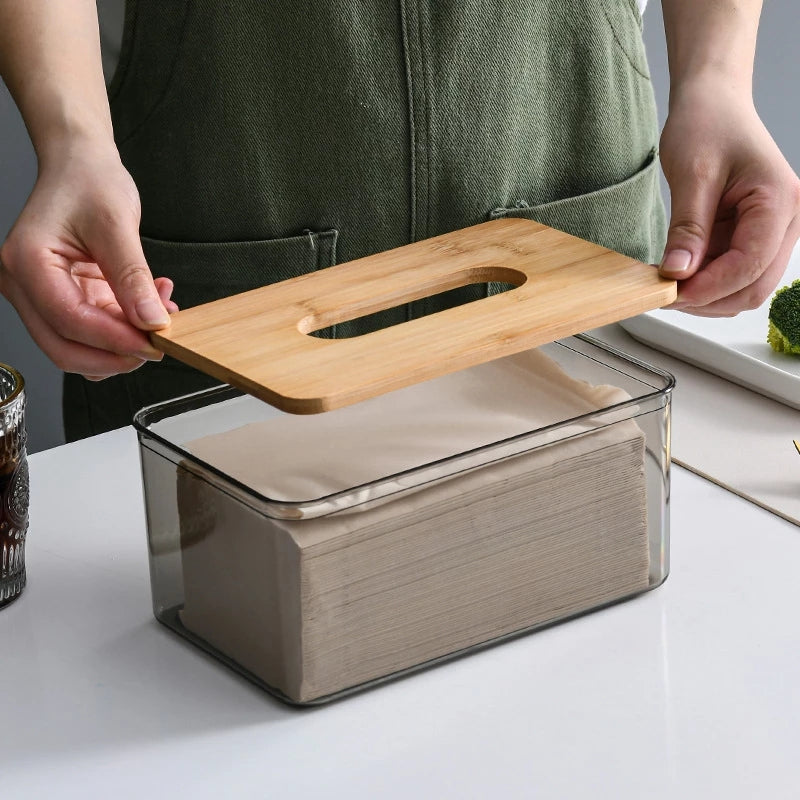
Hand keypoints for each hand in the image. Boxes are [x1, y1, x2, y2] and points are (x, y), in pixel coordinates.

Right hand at [0, 139, 177, 378]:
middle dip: (115, 355)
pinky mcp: (66, 298)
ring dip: (123, 344)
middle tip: (157, 344)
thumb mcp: (117, 225)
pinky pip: (93, 331)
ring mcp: (43, 295)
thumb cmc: (89, 182)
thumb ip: (133, 278)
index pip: (69, 320)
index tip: (153, 343)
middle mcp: (25, 284)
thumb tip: (151, 321)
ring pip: (79, 346)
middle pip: (64, 347)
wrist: (82, 166)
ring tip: (158, 315)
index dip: (114, 340)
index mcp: (27, 261)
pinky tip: (149, 307)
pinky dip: (124, 330)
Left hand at [658, 79, 799, 315]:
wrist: (712, 106)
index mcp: (779, 200)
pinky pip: (733, 275)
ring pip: (744, 288)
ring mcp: (773, 232)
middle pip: (753, 287)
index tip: (670, 293)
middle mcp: (787, 220)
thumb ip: (687, 228)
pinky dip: (706, 283)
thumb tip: (678, 273)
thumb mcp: (692, 175)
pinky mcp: (753, 238)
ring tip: (668, 284)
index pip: (749, 264)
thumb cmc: (707, 125)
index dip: (709, 287)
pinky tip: (679, 274)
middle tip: (664, 295)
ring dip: (706, 296)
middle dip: (708, 298)